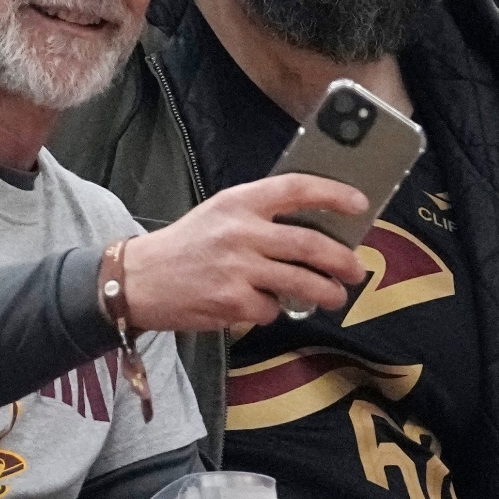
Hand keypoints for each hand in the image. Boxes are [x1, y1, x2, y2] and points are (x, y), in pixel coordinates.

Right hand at [121, 175, 367, 331]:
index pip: (296, 188)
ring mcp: (237, 268)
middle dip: (342, 260)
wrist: (138, 279)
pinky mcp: (231, 302)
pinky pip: (270, 309)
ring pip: (300, 282)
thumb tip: (317, 227)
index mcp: (239, 201)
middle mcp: (240, 231)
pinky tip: (258, 305)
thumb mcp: (220, 214)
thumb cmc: (187, 245)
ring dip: (327, 293)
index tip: (360, 204)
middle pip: (309, 244)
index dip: (333, 194)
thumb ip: (261, 215)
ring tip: (335, 296)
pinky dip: (272, 310)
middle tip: (357, 270)